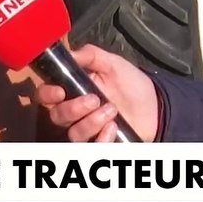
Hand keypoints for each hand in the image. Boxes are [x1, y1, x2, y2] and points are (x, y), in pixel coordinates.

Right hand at [36, 44, 159, 141]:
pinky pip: (92, 148)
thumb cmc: (131, 83)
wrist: (156, 104)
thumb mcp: (113, 63)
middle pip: (56, 116)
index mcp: (73, 90)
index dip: (46, 94)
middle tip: (95, 99)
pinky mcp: (101, 143)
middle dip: (73, 109)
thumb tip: (69, 53)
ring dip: (91, 122)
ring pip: (73, 134)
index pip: (46, 95)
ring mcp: (87, 130)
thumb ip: (91, 55)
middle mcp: (75, 112)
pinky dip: (102, 139)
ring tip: (112, 111)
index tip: (60, 91)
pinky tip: (114, 127)